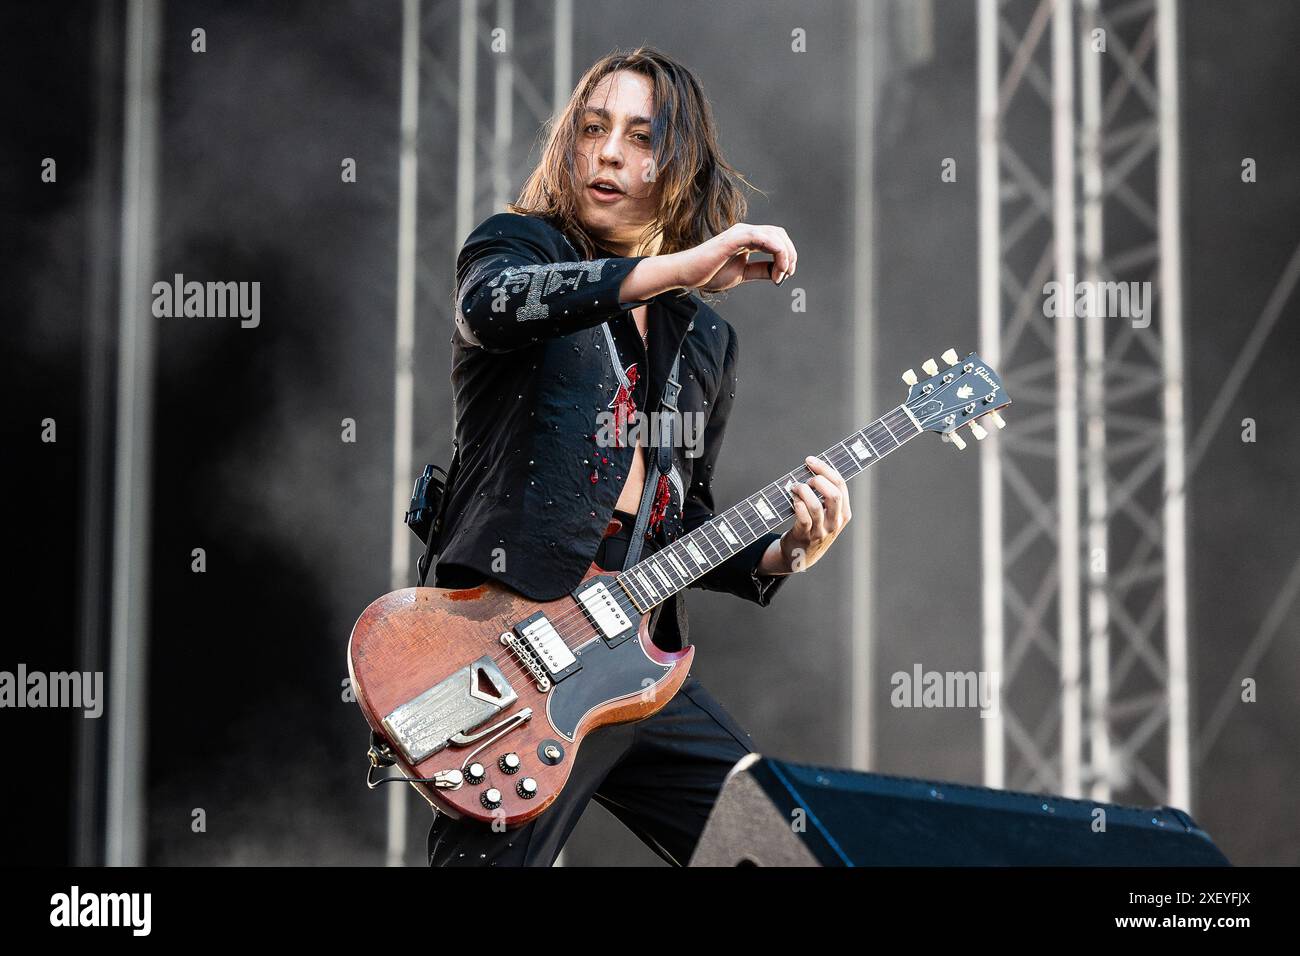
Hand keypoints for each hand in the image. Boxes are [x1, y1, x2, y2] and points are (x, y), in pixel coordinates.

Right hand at [671, 222, 796, 293]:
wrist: (686, 274)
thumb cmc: (708, 274)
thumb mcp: (741, 274)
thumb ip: (759, 271)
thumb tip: (778, 272)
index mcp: (747, 239)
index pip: (776, 239)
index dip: (786, 256)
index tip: (784, 276)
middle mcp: (746, 232)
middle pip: (779, 234)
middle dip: (790, 254)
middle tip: (787, 274)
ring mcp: (741, 232)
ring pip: (775, 235)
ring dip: (786, 255)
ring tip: (782, 274)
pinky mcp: (735, 237)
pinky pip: (764, 238)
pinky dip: (777, 252)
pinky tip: (777, 269)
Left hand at [777, 455, 850, 572]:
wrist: (801, 556)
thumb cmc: (813, 527)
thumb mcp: (827, 514)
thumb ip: (825, 495)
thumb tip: (814, 468)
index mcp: (843, 513)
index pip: (840, 486)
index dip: (825, 469)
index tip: (811, 460)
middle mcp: (835, 522)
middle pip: (834, 495)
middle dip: (818, 480)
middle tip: (806, 478)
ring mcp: (820, 531)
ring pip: (816, 506)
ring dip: (803, 491)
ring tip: (795, 487)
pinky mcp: (805, 536)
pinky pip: (803, 518)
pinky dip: (797, 505)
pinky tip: (793, 499)